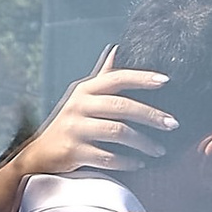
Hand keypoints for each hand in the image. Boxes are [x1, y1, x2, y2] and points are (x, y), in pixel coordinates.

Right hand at [19, 53, 177, 184]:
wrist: (39, 155)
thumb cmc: (70, 124)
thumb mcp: (82, 97)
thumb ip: (102, 76)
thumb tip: (117, 48)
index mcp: (84, 90)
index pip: (117, 78)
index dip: (142, 78)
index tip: (166, 81)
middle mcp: (78, 106)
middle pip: (121, 106)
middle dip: (151, 115)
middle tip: (173, 123)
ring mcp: (74, 129)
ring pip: (118, 132)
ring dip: (143, 142)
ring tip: (159, 149)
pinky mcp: (74, 152)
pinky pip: (108, 157)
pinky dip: (127, 162)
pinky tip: (139, 163)